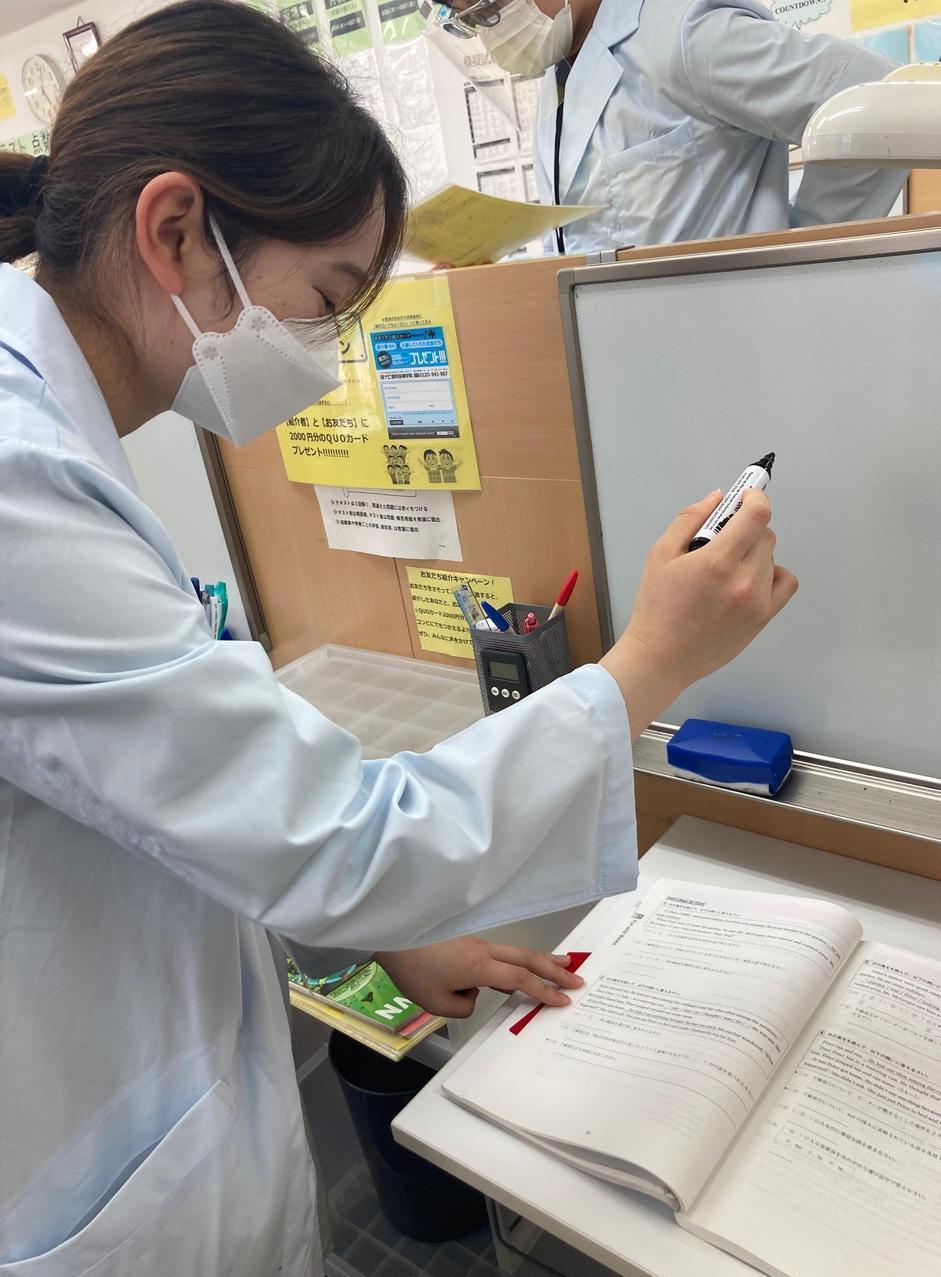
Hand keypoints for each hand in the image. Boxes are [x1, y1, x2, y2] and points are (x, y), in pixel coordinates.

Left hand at [375, 937, 583, 1017]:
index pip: (520, 980)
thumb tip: (475, 994)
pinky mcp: (468, 940)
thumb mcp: (437, 1002)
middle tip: (578, 979)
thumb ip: (465, 1005)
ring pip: (516, 951)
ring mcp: (476, 942)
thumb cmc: (412, 971)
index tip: (563, 1002)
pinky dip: (521, 959)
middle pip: (527, 958)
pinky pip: (502, 952)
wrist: (391, 936)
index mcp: (479, 966)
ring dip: (541, 959)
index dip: (544, 991)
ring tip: (563, 964)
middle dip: (554, 970)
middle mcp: (484, 950)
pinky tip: (522, 968)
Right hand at [601, 488, 797, 737]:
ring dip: (754, 552)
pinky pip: (785, 582)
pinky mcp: (763, 619)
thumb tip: (720, 498)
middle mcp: (743, 580)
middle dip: (746, 528)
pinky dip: (772, 574)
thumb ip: (689, 520)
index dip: (755, 497)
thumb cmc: (656, 606)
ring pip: (771, 557)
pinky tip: (748, 580)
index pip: (757, 515)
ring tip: (728, 568)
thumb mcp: (660, 555)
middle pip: (765, 534)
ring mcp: (757, 602)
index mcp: (716, 561)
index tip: (746, 496)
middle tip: (722, 541)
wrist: (661, 658)